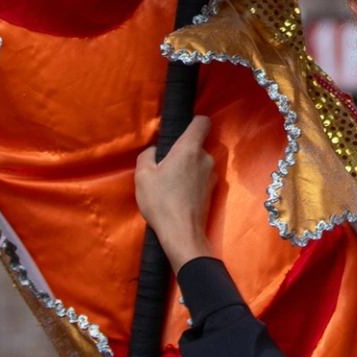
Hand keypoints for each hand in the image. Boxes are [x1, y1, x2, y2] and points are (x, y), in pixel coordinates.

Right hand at [135, 114, 215, 270]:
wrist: (182, 234)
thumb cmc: (161, 202)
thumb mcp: (143, 176)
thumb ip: (147, 156)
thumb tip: (155, 152)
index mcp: (189, 148)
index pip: (203, 122)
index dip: (193, 122)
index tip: (181, 132)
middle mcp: (206, 157)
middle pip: (198, 145)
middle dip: (184, 152)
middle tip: (167, 167)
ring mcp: (213, 175)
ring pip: (200, 163)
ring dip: (189, 168)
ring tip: (172, 184)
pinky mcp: (213, 191)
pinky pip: (202, 177)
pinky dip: (193, 182)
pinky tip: (180, 195)